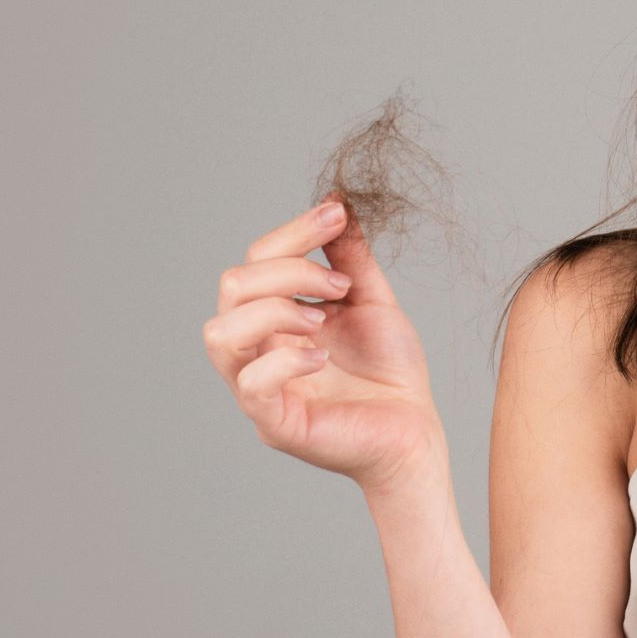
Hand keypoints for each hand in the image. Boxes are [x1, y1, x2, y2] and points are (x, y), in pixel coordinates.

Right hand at [203, 198, 447, 495]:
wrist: (416, 430)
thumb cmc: (390, 372)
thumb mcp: (372, 302)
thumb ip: (350, 260)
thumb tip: (337, 206)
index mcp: (276, 317)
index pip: (256, 261)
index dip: (292, 233)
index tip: (335, 217)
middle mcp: (257, 349)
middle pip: (232, 287)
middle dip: (288, 270)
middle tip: (339, 286)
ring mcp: (260, 387)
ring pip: (220, 333)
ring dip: (274, 311)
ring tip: (323, 320)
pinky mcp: (275, 422)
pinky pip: (251, 385)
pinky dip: (285, 360)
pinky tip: (323, 357)